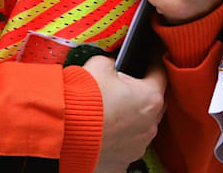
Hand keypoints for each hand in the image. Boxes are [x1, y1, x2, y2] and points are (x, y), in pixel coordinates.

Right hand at [83, 54, 165, 172]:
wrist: (63, 132)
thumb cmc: (83, 101)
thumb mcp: (100, 65)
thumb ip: (114, 62)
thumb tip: (114, 63)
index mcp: (150, 98)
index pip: (159, 74)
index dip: (152, 64)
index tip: (148, 60)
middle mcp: (149, 125)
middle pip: (152, 103)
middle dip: (141, 94)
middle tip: (124, 87)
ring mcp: (138, 145)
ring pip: (141, 127)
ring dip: (131, 118)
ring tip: (110, 111)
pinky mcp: (123, 161)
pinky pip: (126, 145)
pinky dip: (119, 138)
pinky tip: (104, 130)